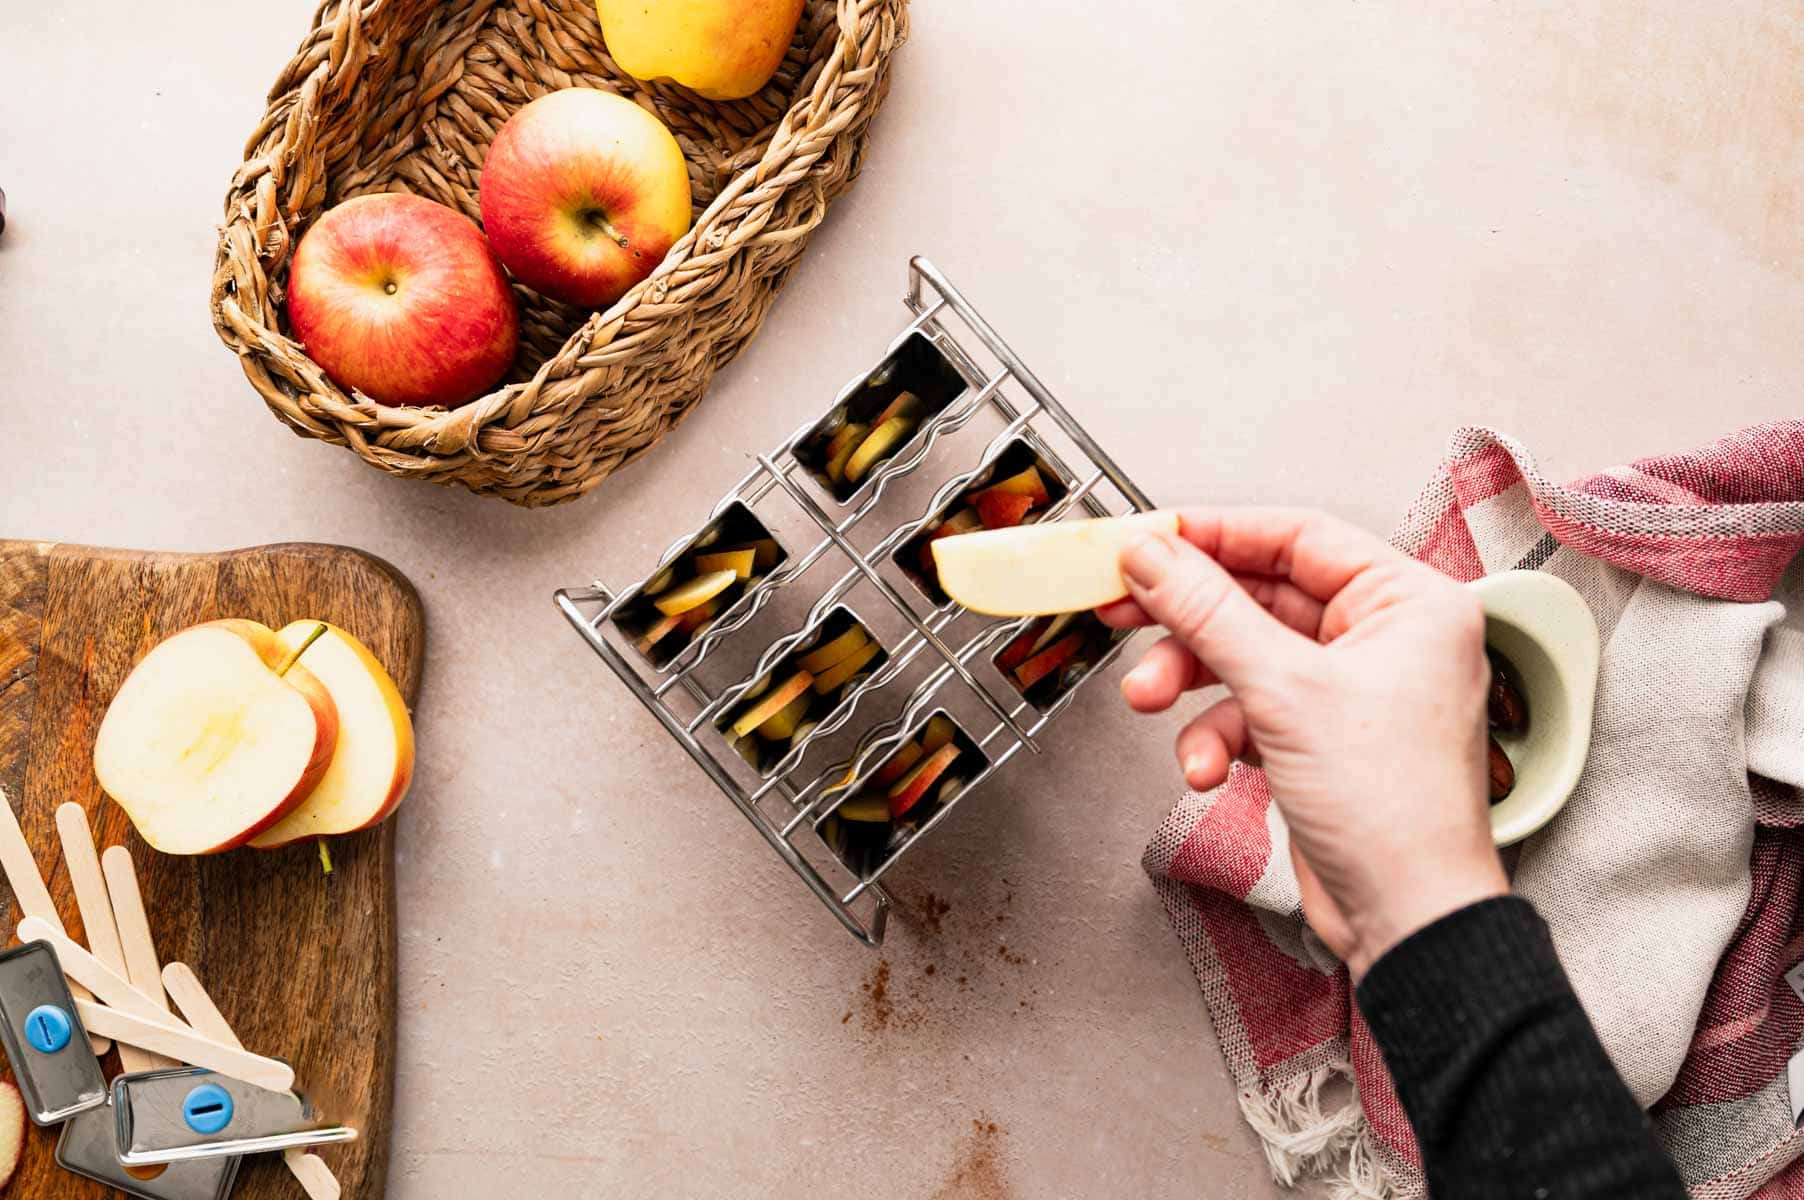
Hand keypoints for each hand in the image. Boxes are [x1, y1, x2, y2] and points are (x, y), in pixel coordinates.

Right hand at [1101, 509, 1507, 978]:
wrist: (1409, 920)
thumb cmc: (1395, 812)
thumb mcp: (1283, 690)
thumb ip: (1208, 612)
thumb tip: (1153, 555)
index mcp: (1408, 602)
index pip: (1297, 536)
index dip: (1213, 535)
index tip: (1146, 540)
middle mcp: (1386, 638)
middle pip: (1260, 597)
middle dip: (1186, 619)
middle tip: (1121, 607)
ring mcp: (1351, 690)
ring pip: (1244, 656)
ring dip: (1190, 682)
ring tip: (1149, 699)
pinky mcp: (1320, 739)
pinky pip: (1250, 710)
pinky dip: (1217, 735)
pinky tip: (1206, 767)